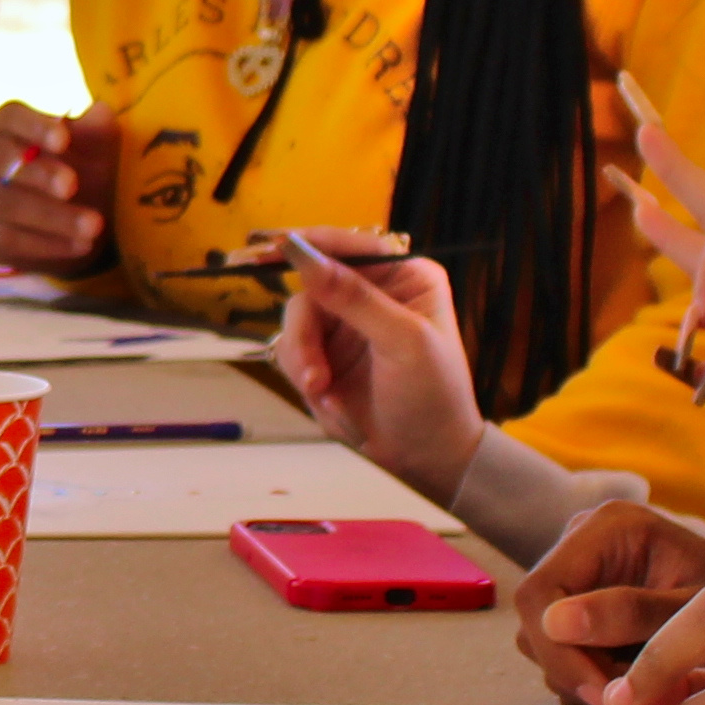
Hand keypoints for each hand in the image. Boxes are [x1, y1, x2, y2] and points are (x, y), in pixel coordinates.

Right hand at [0, 101, 121, 272]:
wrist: (71, 223)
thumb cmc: (80, 170)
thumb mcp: (95, 148)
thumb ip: (97, 131)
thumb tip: (100, 112)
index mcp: (7, 126)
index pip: (10, 117)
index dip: (34, 126)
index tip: (64, 139)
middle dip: (37, 172)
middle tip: (72, 185)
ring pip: (6, 203)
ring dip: (52, 215)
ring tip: (94, 225)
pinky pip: (10, 240)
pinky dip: (49, 243)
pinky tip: (83, 245)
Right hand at [270, 234, 483, 503]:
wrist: (427, 460)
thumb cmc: (434, 396)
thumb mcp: (402, 341)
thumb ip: (353, 297)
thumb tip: (302, 253)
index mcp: (404, 278)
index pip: (350, 246)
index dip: (309, 244)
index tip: (271, 248)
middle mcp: (372, 295)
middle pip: (311, 288)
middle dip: (305, 333)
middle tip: (312, 373)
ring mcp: (345, 328)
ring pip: (295, 322)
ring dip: (303, 360)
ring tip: (323, 393)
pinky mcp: (325, 358)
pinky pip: (291, 353)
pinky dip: (303, 378)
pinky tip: (331, 403)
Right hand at [514, 495, 704, 704]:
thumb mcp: (698, 610)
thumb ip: (633, 614)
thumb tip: (554, 624)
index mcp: (608, 526)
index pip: (540, 593)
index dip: (560, 650)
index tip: (604, 693)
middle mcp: (582, 543)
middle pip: (536, 621)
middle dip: (576, 670)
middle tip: (627, 702)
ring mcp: (578, 574)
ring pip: (543, 642)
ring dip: (586, 678)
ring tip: (644, 688)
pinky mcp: (580, 605)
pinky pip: (560, 651)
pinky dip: (592, 677)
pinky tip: (633, 680)